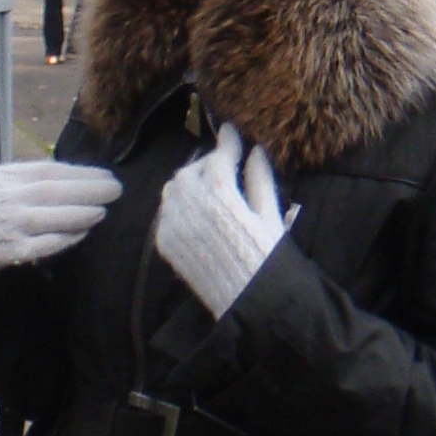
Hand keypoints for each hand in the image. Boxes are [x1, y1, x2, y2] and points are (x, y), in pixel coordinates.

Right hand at [0, 159, 120, 311]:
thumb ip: (25, 183)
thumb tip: (75, 178)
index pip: (42, 171)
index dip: (78, 172)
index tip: (106, 175)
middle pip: (46, 191)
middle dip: (85, 189)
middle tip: (115, 190)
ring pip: (42, 218)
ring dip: (76, 214)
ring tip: (102, 211)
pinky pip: (34, 247)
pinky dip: (60, 240)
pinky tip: (80, 235)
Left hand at [153, 123, 292, 317]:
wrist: (247, 304)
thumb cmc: (267, 259)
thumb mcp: (269, 216)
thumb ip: (259, 180)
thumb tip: (256, 151)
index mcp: (221, 195)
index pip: (220, 157)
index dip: (227, 142)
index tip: (231, 131)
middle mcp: (191, 205)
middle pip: (192, 169)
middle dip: (208, 163)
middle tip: (224, 163)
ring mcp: (174, 225)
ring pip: (173, 188)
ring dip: (190, 182)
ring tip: (209, 186)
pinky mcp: (166, 244)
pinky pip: (166, 213)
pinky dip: (179, 206)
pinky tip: (196, 211)